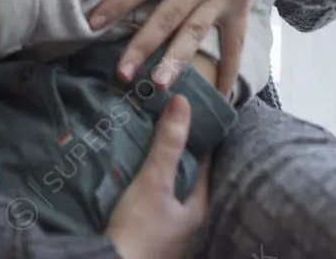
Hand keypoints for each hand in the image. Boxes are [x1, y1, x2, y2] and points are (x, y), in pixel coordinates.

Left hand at [88, 0, 286, 97]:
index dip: (117, 2)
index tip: (92, 23)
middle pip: (166, 17)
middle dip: (142, 46)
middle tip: (121, 73)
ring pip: (196, 34)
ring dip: (178, 61)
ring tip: (160, 86)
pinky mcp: (240, 6)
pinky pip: (235, 43)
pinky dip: (229, 69)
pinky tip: (221, 97)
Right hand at [105, 95, 208, 258]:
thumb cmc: (140, 228)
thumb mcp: (154, 182)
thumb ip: (168, 144)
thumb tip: (183, 101)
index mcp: (198, 209)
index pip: (204, 164)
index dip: (196, 137)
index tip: (185, 113)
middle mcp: (188, 221)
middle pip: (184, 176)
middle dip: (173, 151)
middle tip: (160, 121)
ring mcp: (168, 230)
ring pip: (167, 189)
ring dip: (157, 168)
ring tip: (143, 140)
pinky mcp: (147, 233)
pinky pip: (150, 201)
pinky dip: (144, 184)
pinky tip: (130, 172)